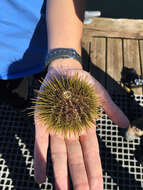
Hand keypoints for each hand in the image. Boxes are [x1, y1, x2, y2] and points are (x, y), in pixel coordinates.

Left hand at [34, 67, 129, 189]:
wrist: (63, 72)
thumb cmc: (82, 83)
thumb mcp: (99, 94)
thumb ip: (110, 109)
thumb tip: (125, 124)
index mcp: (86, 126)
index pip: (92, 153)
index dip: (94, 171)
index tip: (97, 188)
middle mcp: (71, 132)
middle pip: (76, 159)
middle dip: (79, 178)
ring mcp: (56, 128)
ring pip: (59, 155)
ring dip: (60, 174)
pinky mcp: (42, 123)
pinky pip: (40, 144)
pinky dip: (40, 160)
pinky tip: (40, 178)